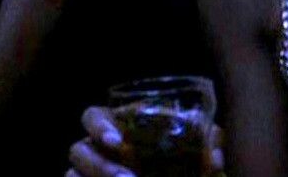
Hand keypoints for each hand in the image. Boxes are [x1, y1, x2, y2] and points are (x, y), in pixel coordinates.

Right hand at [67, 106, 224, 176]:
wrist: (174, 172)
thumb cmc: (177, 158)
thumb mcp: (192, 148)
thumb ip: (205, 144)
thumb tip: (217, 156)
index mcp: (117, 126)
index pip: (92, 116)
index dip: (99, 126)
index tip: (116, 141)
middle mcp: (95, 148)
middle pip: (78, 149)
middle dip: (99, 164)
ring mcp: (86, 172)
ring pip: (71, 173)